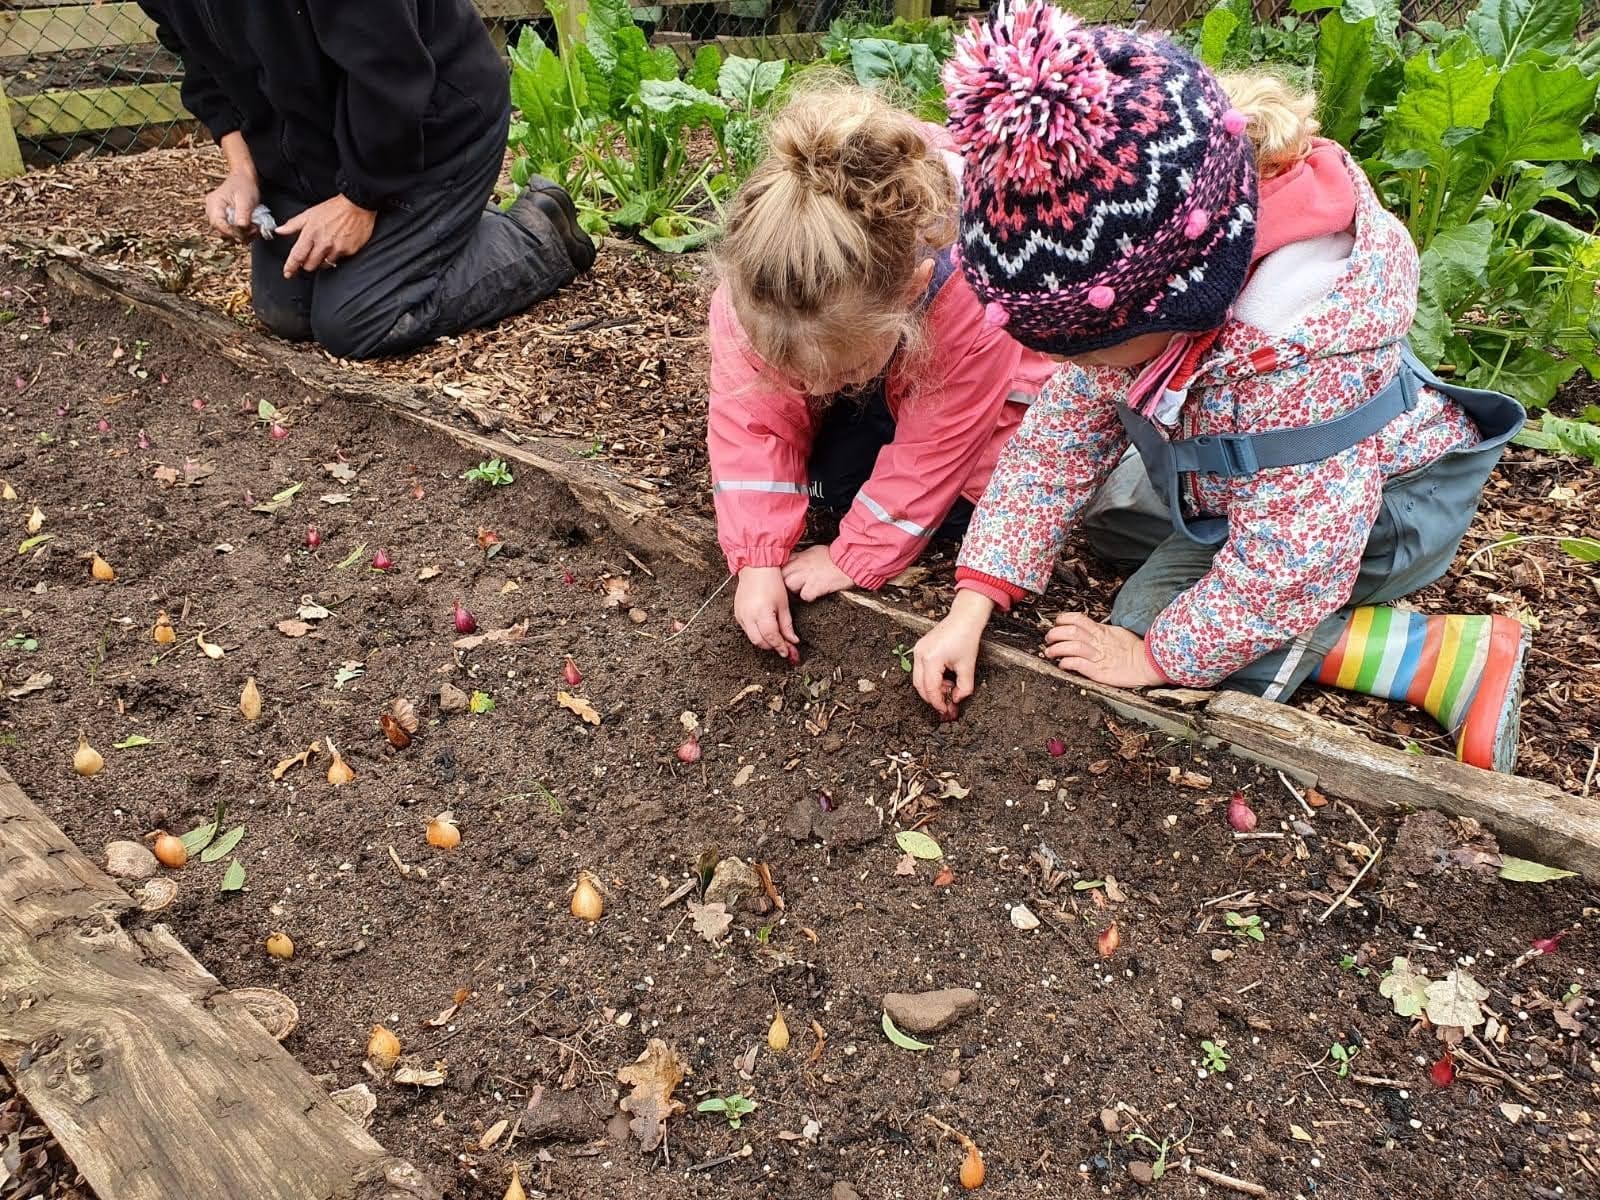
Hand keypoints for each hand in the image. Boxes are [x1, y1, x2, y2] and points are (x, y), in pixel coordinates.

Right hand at [204, 168, 260, 241]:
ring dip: (241, 235)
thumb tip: (241, 229)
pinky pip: (231, 230)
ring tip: (255, 229)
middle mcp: (212, 210)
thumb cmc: (244, 186)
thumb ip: (243, 215)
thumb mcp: (246, 200)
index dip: (230, 232)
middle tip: (254, 231)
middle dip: (238, 234)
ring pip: (227, 232)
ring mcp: (217, 215)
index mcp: (214, 203)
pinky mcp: (224, 218)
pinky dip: (242, 232)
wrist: (244, 179)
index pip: (218, 223)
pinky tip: (251, 229)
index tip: (244, 236)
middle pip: (221, 230)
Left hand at [278, 195, 376, 277]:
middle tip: (309, 258)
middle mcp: (323, 243)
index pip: (297, 255)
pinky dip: (335, 255)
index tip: (288, 273)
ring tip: (325, 249)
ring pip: (324, 265)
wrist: (357, 205)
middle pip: (310, 265)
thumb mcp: (310, 213)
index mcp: (311, 233)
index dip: (291, 267)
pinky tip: (337, 245)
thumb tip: (279, 230)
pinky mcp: (349, 251)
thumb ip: (293, 224)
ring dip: (321, 261)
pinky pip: (339, 260)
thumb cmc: (334, 208)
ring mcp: (337, 248)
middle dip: (306, 264)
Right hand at [733, 567, 799, 660]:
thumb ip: (787, 625)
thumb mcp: (783, 605)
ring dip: (764, 641)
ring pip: (752, 638)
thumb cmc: (771, 582)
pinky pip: (746, 629)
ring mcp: (740, 615)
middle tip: (784, 647)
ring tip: (776, 639)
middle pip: (760, 642)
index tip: (789, 652)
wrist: (755, 568)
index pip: (772, 638)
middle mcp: (748, 616)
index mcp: (761, 613)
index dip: (781, 647)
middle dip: (772, 646)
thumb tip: (792, 641)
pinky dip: (756, 633)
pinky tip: (765, 629)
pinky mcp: (737, 613)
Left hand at [781, 545, 855, 601]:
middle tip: (794, 585)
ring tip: (805, 589)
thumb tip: (797, 561)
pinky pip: (804, 595)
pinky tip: (815, 593)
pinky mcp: (815, 586)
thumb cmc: (836, 557)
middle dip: (786, 582)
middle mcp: (801, 565)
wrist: (849, 561)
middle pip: (782, 576)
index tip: (784, 576)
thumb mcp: (815, 551)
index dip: (782, 572)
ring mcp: (807, 576)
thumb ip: (803, 557)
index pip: (782, 564)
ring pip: (790, 586)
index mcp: (801, 556)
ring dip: (796, 590)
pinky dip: (809, 596)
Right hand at [911, 590, 993, 719]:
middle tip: (946, 705)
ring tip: (949, 688)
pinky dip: (931, 678)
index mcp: (931, 659)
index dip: (938, 702)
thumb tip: (957, 699)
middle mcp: (920, 654)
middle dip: (933, 698)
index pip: (930, 689)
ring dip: (932, 688)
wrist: (964, 618)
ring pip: (919, 679)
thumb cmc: (966, 636)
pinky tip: (944, 679)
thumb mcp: (968, 666)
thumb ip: (964, 687)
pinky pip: (921, 670)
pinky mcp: (920, 649)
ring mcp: (918, 650)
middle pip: (920, 686)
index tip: (946, 709)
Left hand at [1043, 613, 1167, 687]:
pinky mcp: (1099, 672)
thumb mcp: (1117, 634)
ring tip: (1049, 652)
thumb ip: (1102, 632)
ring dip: (1056, 649)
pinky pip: (1079, 664)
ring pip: (1072, 646)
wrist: (1149, 664)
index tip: (1057, 623)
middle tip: (1048, 639)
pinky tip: (1062, 664)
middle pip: (1071, 631)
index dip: (1063, 619)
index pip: (1078, 619)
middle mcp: (1098, 642)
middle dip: (1055, 634)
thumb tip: (1088, 629)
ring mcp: (1098, 656)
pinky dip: (1067, 662)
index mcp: (1102, 632)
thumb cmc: (1135, 651)